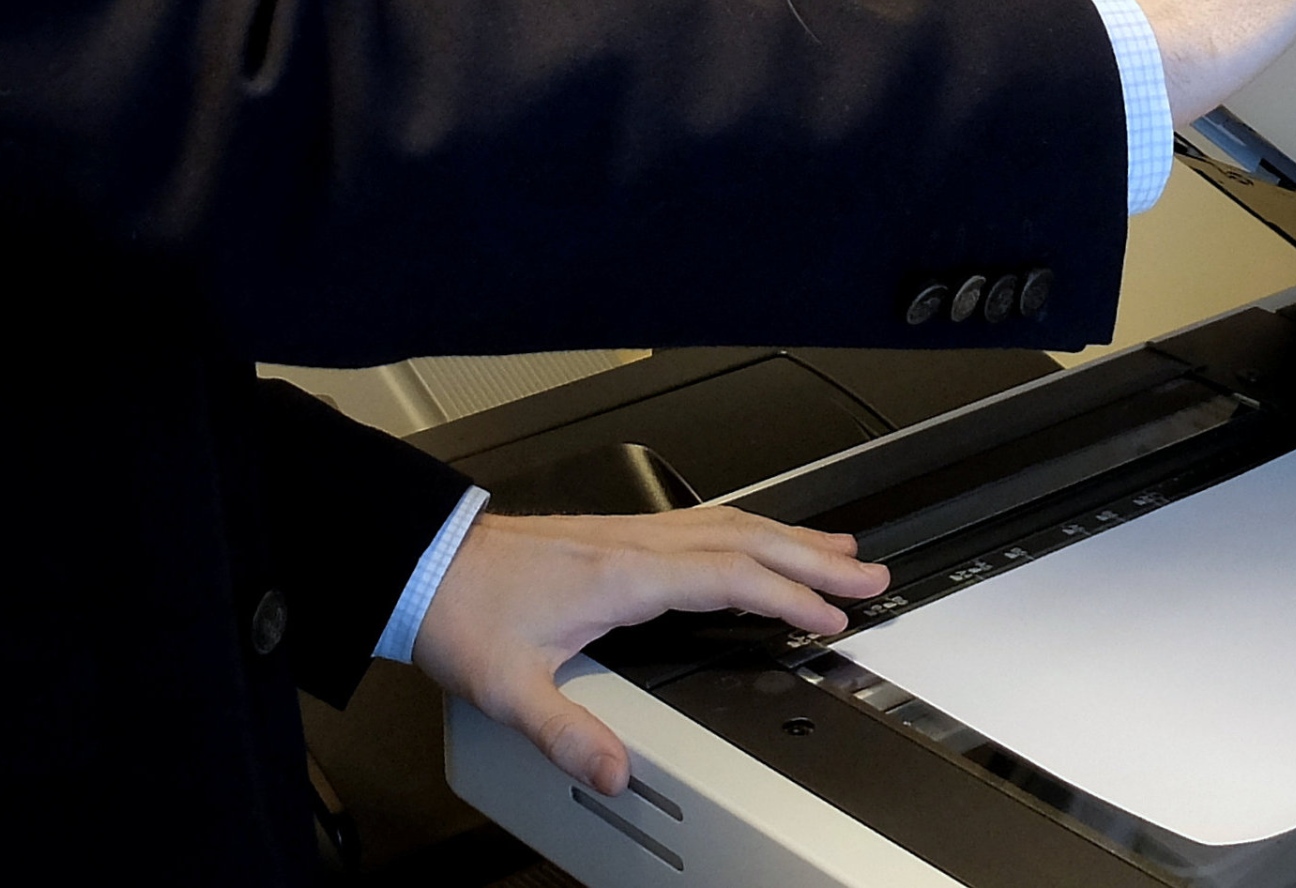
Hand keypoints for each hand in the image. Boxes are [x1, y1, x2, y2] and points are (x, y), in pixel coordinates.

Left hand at [409, 507, 885, 792]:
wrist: (428, 564)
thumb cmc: (466, 613)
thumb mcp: (510, 688)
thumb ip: (566, 732)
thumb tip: (615, 773)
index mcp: (623, 576)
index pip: (729, 575)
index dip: (788, 594)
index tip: (832, 615)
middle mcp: (634, 545)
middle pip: (745, 537)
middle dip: (812, 556)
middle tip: (867, 573)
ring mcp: (627, 535)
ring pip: (726, 522)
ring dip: (786, 534)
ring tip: (835, 549)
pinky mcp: (615, 536)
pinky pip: (701, 524)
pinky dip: (745, 531)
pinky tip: (754, 539)